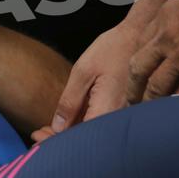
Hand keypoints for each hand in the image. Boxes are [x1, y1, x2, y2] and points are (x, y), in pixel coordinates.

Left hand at [39, 0, 168, 141]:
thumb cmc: (113, 49)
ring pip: (94, 134)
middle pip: (87, 140)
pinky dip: (84, 125)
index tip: (37, 137)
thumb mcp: (83, 71)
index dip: (55, 141)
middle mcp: (119, 119)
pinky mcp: (125, 110)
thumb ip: (70, 101)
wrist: (141, 36)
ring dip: (71, 134)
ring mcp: (123, 116)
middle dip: (60, 140)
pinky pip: (102, 124)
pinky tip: (70, 121)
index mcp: (108, 111)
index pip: (78, 138)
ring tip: (49, 130)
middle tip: (39, 135)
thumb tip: (57, 127)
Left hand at [125, 0, 178, 103]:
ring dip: (154, 103)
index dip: (138, 63)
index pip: (141, 46)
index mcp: (164, 20)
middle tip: (132, 102)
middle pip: (139, 70)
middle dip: (134, 88)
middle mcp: (167, 41)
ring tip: (154, 117)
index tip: (138, 75)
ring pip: (158, 88)